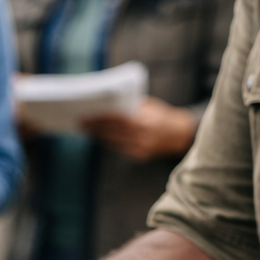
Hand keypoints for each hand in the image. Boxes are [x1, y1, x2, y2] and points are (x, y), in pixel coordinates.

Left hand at [81, 97, 197, 161]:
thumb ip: (131, 106)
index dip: (103, 118)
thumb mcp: (149, 106)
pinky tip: (97, 136)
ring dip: (98, 135)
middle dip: (96, 126)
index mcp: (146, 122)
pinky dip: (107, 141)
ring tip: (85, 128)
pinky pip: (118, 148)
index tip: (88, 113)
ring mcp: (141, 149)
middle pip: (114, 132)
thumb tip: (107, 103)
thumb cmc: (160, 115)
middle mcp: (143, 137)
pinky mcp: (138, 156)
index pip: (119, 120)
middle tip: (81, 120)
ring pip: (113, 141)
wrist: (179, 134)